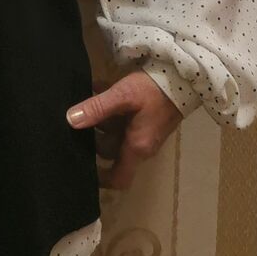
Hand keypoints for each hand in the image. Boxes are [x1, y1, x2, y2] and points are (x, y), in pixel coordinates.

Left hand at [65, 70, 183, 190]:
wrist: (185, 76)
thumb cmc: (154, 90)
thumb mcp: (123, 96)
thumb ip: (97, 108)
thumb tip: (70, 121)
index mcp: (136, 148)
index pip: (118, 179)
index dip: (100, 179)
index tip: (82, 167)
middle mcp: (140, 145)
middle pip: (110, 151)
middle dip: (92, 137)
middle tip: (73, 121)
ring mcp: (143, 132)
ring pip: (114, 133)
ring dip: (99, 118)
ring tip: (81, 99)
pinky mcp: (146, 118)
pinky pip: (122, 118)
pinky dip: (109, 107)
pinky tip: (96, 86)